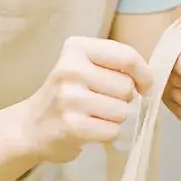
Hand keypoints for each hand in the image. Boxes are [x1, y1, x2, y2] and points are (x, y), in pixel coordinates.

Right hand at [19, 36, 151, 164]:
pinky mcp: (71, 126)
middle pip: (126, 87)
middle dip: (123, 98)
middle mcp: (70, 69)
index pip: (127, 56)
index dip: (143, 74)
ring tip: (92, 115)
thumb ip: (115, 64)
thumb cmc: (67, 94)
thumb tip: (150, 80)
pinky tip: (88, 128)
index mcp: (77, 48)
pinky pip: (111, 130)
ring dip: (114, 117)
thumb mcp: (84, 65)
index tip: (144, 85)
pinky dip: (106, 133)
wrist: (31, 127)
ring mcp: (69, 98)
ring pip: (122, 110)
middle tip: (101, 101)